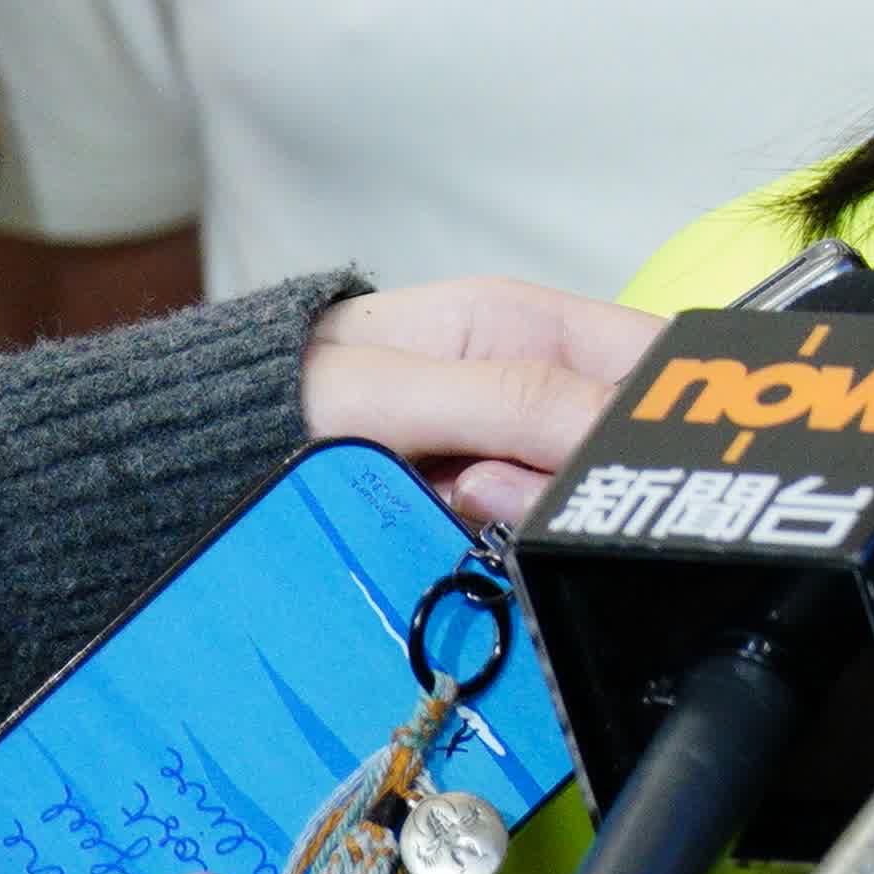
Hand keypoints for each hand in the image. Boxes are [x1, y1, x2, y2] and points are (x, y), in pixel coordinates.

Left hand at [301, 280, 660, 533]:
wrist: (191, 461)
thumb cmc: (279, 396)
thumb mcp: (401, 388)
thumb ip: (517, 399)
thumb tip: (624, 429)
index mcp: (530, 325)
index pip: (658, 357)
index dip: (682, 402)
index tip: (662, 451)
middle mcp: (532, 386)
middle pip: (624, 438)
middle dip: (587, 469)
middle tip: (503, 482)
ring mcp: (505, 454)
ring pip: (579, 496)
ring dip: (535, 512)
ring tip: (458, 500)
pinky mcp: (478, 514)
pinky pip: (530, 540)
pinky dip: (506, 547)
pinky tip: (451, 531)